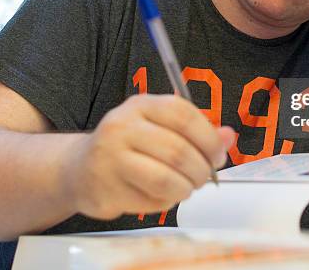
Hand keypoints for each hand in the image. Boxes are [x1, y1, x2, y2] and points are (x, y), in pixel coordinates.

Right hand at [64, 94, 234, 219]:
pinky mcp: (106, 188)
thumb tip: (229, 136)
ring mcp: (110, 158)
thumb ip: (196, 130)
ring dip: (186, 188)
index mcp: (141, 105)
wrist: (79, 169)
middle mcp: (122, 127)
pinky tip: (162, 195)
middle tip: (205, 177)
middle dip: (201, 169)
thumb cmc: (128, 146)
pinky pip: (150, 200)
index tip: (218, 154)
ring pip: (166, 179)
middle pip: (178, 151)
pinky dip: (166, 202)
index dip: (209, 138)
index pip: (183, 115)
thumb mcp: (160, 127)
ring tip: (187, 187)